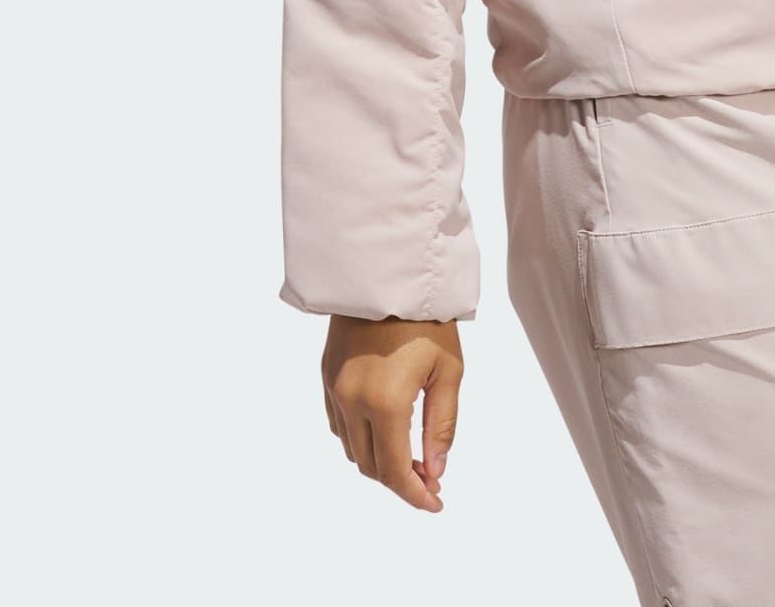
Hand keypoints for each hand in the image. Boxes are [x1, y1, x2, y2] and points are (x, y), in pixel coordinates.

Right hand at [321, 314, 464, 508]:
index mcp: (386, 402)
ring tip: (411, 453)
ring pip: (351, 448)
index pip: (395, 471)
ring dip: (379, 460)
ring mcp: (334, 388)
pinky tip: (384, 429)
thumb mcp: (448, 371)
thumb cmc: (427, 318)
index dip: (415, 494)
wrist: (389, 271)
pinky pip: (339, 424)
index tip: (436, 503)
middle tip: (430, 476)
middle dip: (400, 480)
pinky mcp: (326, 375)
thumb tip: (435, 470)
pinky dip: (360, 438)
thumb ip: (441, 426)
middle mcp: (352, 400)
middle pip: (370, 466)